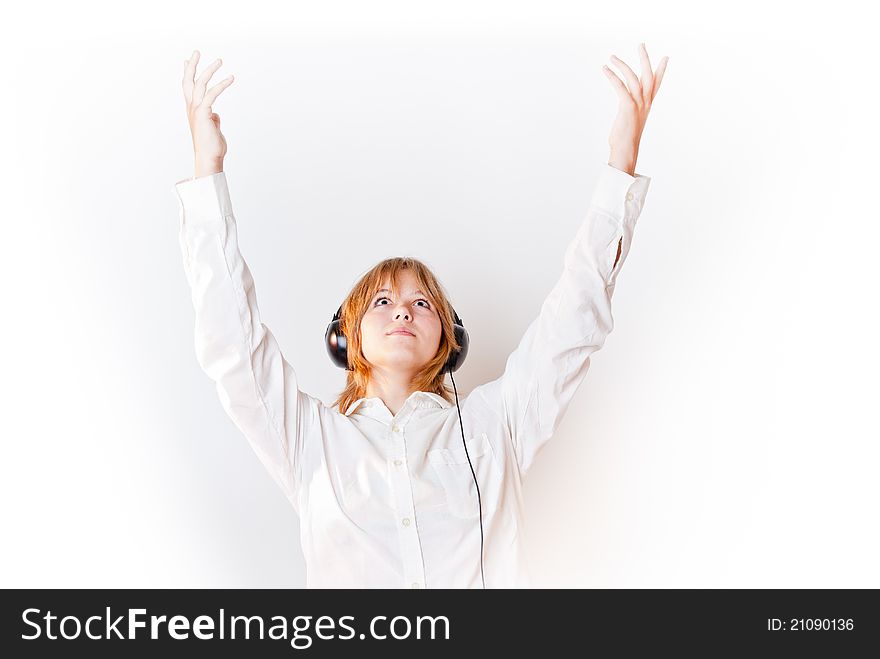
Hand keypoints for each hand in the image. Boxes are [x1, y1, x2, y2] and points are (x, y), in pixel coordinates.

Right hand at [182, 50, 234, 171]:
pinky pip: (212, 93)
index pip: (188, 87)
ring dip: (210, 70)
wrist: (210, 157)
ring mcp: (197, 110)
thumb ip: (213, 119)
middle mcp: (192, 108)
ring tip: (220, 61)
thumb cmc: (212, 146)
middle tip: (197, 51)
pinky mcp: (204, 113)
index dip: (188, 73)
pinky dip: (222, 84)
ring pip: (200, 84)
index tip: (187, 60)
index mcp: (193, 110)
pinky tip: (230, 78)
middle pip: (189, 81)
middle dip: (192, 65)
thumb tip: (215, 114)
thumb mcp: (213, 128)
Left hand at [602, 43, 667, 174]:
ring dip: (622, 65)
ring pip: (633, 78)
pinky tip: (605, 69)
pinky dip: (612, 76)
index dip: (661, 71)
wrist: (625, 151)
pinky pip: (620, 87)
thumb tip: (626, 112)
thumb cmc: (624, 141)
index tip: (665, 58)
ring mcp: (638, 104)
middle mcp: (645, 103)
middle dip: (645, 59)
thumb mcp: (630, 123)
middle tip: (641, 45)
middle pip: (648, 76)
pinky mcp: (628, 107)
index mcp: (647, 106)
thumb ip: (630, 113)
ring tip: (611, 57)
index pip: (656, 85)